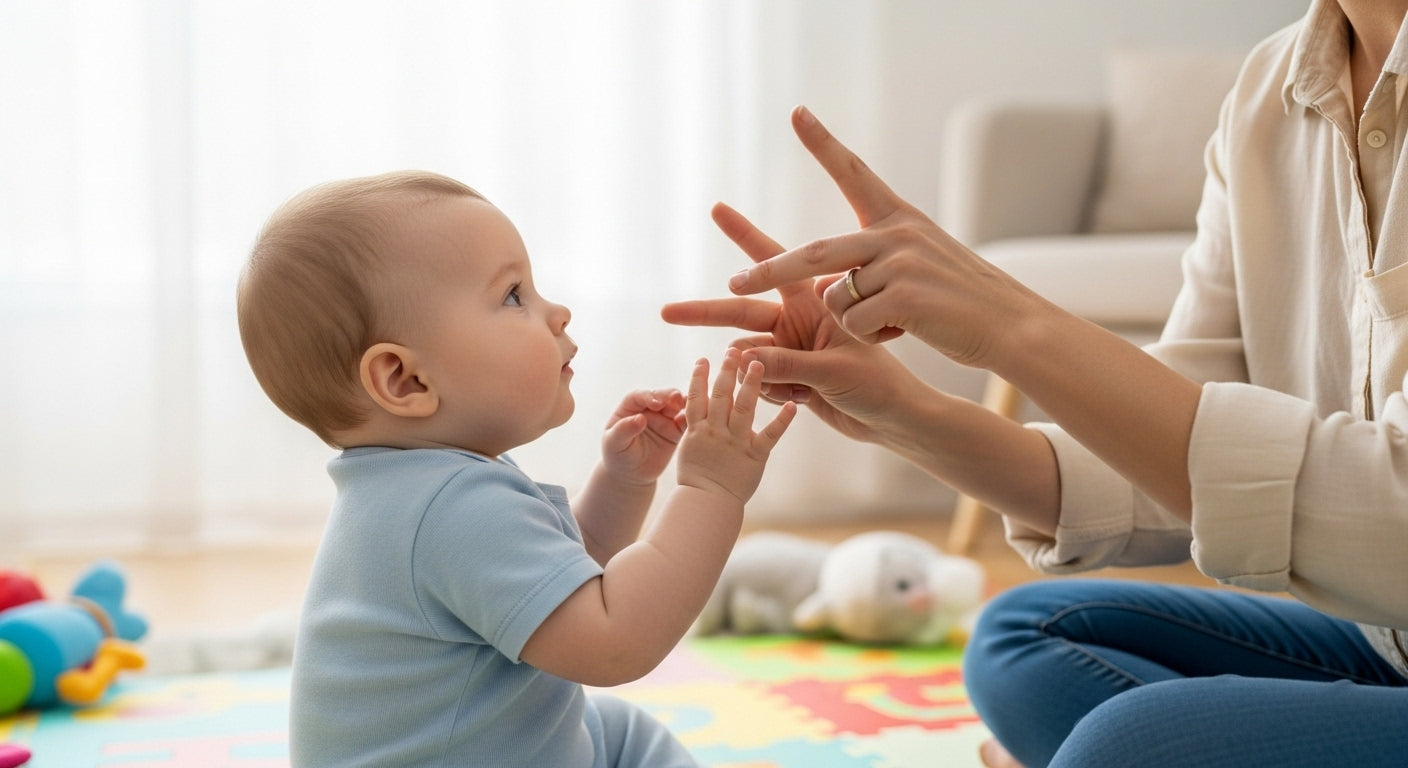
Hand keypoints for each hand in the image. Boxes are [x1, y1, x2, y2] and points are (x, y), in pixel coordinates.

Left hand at [599, 388, 686, 485]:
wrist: (630, 474)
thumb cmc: (617, 455)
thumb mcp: (614, 443)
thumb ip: (624, 429)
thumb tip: (640, 419)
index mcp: (631, 406)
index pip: (640, 396)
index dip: (649, 396)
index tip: (657, 403)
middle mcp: (649, 408)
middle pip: (661, 396)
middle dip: (670, 396)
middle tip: (678, 400)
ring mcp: (664, 418)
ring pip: (677, 406)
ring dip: (685, 404)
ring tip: (691, 409)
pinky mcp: (676, 431)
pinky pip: (685, 423)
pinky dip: (691, 421)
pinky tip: (696, 423)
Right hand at [661, 201, 940, 444]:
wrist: (894, 419)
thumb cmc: (880, 385)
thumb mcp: (836, 370)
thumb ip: (788, 364)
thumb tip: (737, 355)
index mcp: (815, 302)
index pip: (776, 263)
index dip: (745, 235)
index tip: (717, 209)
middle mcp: (797, 321)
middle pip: (740, 311)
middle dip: (704, 312)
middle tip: (666, 311)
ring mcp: (789, 350)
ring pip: (745, 355)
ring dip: (751, 373)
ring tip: (790, 386)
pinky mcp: (786, 378)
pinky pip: (755, 382)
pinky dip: (767, 393)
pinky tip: (802, 398)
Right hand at [675, 348, 795, 502]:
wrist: (706, 506)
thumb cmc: (696, 482)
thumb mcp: (690, 450)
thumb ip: (698, 427)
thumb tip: (700, 409)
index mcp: (697, 429)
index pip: (696, 396)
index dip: (699, 377)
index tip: (703, 359)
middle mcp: (715, 432)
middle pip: (720, 394)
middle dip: (727, 370)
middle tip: (733, 350)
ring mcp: (735, 442)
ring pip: (743, 408)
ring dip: (751, 384)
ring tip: (757, 364)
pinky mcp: (755, 456)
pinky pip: (770, 435)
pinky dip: (782, 420)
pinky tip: (793, 405)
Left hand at [721, 106, 1051, 373]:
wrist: (1010, 326)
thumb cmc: (960, 304)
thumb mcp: (918, 267)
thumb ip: (873, 263)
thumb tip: (825, 283)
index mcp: (899, 218)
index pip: (855, 172)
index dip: (823, 143)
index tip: (796, 113)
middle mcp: (896, 232)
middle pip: (813, 253)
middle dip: (769, 272)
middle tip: (734, 283)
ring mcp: (901, 262)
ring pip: (835, 298)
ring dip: (853, 320)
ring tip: (896, 320)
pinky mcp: (905, 295)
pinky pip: (855, 323)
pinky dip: (871, 335)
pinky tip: (908, 329)